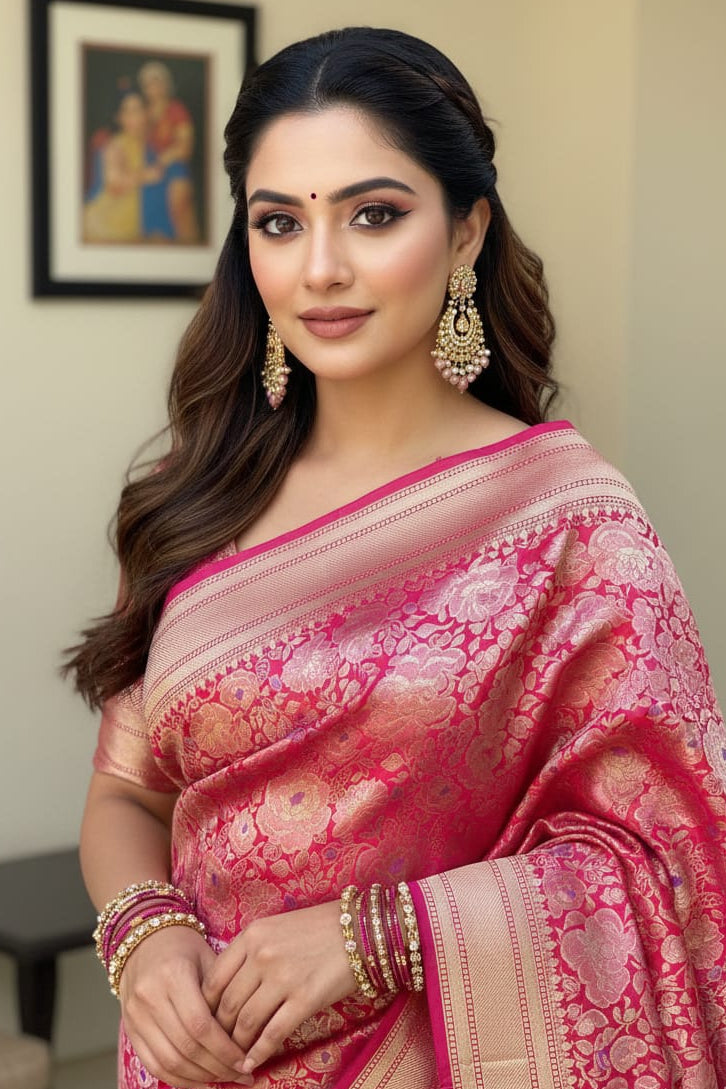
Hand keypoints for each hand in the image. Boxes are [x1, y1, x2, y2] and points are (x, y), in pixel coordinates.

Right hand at [119, 925, 252, 1086]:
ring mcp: (136, 1016)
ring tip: (225, 1079)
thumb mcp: (208, 958)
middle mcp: (150, 997)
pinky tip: (201, 1081)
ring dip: (200, 1078)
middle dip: (217, 1067)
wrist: (143, 939)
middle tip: (242, 1075)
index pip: (200, 1025)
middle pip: (186, 1047)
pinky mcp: (130, 1029)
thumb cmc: (183, 947)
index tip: (246, 1061)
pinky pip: (153, 1064)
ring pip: (169, 1061)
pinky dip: (178, 1079)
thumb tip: (252, 1031)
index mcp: (173, 975)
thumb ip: (224, 992)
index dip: (225, 1049)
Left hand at [202, 900, 356, 1075]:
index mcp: (252, 935)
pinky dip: (259, 1053)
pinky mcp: (305, 999)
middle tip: (217, 1047)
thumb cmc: (317, 928)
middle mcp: (262, 955)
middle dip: (219, 1032)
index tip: (207, 1022)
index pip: (214, 979)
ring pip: (247, 1022)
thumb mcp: (275, 928)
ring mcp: (283, 978)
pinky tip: (252, 1063)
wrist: (360, 930)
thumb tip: (226, 988)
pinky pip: (273, 1033)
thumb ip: (249, 951)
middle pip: (228, 1004)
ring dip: (236, 1046)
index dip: (206, 1007)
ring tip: (234, 1058)